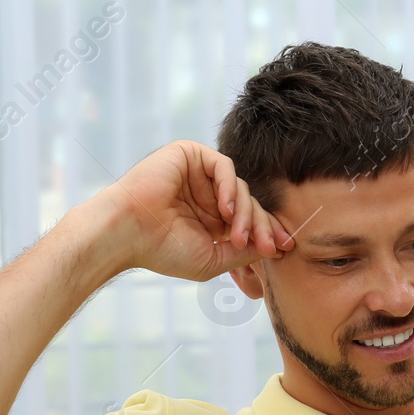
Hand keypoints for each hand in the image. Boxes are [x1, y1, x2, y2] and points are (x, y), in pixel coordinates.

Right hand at [97, 139, 293, 281]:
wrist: (127, 233)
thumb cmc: (162, 250)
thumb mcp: (212, 259)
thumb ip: (243, 252)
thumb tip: (272, 247)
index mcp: (212, 219)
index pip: (249, 220)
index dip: (269, 233)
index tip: (286, 249)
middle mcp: (208, 195)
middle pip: (249, 204)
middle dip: (263, 227)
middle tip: (270, 247)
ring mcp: (200, 175)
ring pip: (240, 187)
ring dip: (245, 214)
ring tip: (237, 237)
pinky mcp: (190, 155)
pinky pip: (224, 166)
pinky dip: (229, 188)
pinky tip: (224, 210)